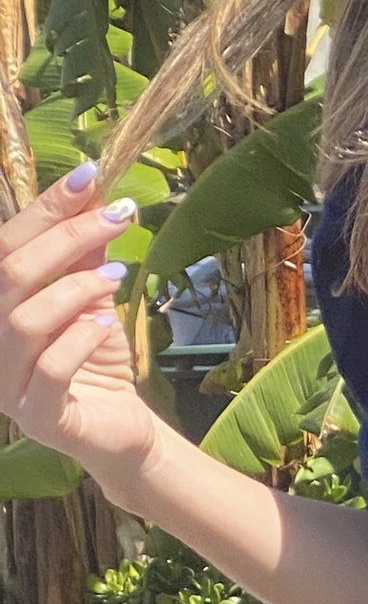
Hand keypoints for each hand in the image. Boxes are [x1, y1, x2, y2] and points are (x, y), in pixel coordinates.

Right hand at [0, 161, 163, 496]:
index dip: (45, 208)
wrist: (119, 426)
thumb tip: (93, 193)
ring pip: (22, 320)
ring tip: (115, 279)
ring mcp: (5, 382)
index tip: (88, 177)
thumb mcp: (92, 296)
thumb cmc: (96, 359)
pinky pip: (48, 369)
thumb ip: (85, 253)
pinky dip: (79, 338)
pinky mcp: (36, 416)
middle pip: (10, 274)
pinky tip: (106, 322)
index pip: (5, 246)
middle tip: (117, 218)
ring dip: (75, 288)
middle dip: (67, 238)